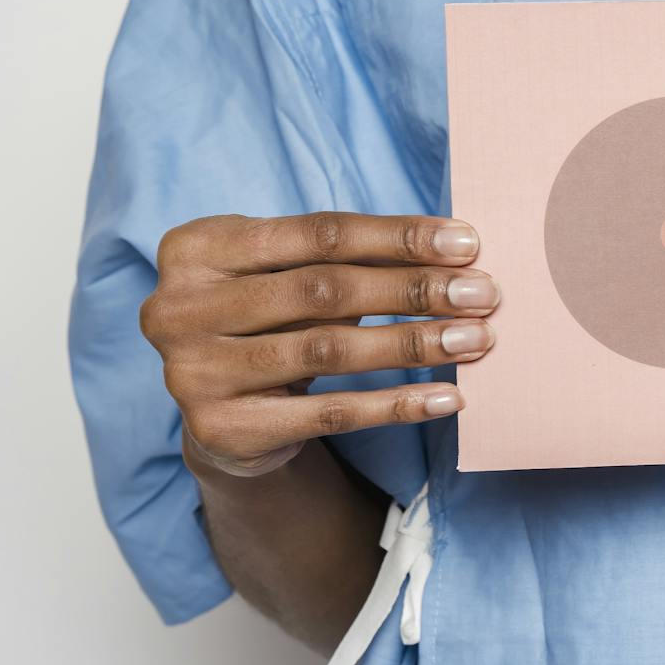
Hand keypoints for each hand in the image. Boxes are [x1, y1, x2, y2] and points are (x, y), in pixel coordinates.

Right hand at [139, 212, 500, 476]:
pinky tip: (446, 398)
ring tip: (475, 338)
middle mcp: (180, 308)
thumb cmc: (270, 322)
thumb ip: (348, 259)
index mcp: (196, 248)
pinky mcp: (222, 430)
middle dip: (414, 289)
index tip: (467, 242)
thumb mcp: (288, 277)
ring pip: (330, 351)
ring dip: (415, 343)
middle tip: (484, 293)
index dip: (398, 237)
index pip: (318, 234)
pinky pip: (330, 414)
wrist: (223, 419)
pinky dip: (395, 404)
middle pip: (325, 290)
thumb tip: (457, 253)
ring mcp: (193, 373)